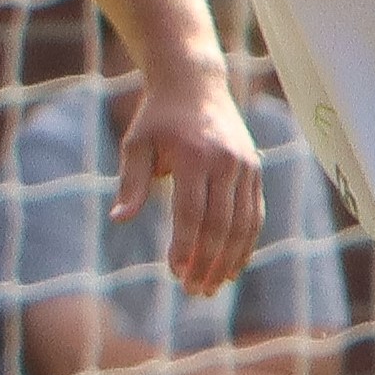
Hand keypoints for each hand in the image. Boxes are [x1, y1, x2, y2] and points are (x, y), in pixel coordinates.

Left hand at [114, 70, 265, 301]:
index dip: (185, 246)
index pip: (192, 212)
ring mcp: (246, 166)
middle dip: (208, 261)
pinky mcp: (256, 170)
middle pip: (221, 223)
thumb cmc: (157, 118)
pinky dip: (246, 243)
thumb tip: (119, 219)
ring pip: (244, 223)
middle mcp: (227, 162)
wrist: (195, 84)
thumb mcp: (136, 144)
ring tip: (212, 287)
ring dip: (230, 260)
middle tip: (194, 290)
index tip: (175, 273)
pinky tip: (232, 267)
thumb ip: (131, 182)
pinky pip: (255, 214)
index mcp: (196, 156)